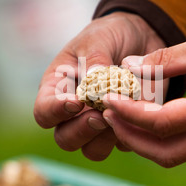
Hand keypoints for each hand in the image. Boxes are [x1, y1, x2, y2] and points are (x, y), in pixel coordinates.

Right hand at [34, 12, 165, 160]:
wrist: (142, 36)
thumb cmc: (110, 35)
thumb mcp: (98, 39)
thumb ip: (94, 60)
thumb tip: (93, 82)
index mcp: (57, 90)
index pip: (43, 113)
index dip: (55, 112)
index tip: (76, 102)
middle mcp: (74, 113)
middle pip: (65, 139)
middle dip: (81, 131)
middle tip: (99, 116)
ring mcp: (99, 123)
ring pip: (93, 150)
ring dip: (105, 138)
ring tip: (119, 115)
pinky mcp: (125, 127)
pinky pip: (124, 143)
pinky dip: (131, 131)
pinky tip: (139, 112)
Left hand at [102, 14, 185, 166]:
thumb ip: (162, 60)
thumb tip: (126, 67)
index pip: (161, 123)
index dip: (129, 114)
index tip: (107, 100)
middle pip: (166, 153)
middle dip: (132, 139)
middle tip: (109, 116)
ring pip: (176, 154)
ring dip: (145, 142)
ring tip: (122, 118)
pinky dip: (163, 138)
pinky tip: (147, 119)